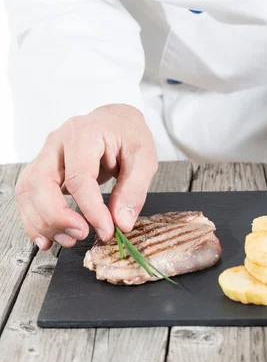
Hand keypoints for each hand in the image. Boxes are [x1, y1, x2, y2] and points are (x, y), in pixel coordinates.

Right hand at [15, 104, 156, 249]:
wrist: (115, 121)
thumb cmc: (128, 135)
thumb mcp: (144, 158)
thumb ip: (134, 190)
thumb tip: (121, 223)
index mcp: (84, 134)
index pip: (79, 178)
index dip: (91, 209)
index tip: (106, 230)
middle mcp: (57, 142)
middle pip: (40, 183)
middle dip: (57, 217)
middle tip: (81, 235)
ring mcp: (45, 155)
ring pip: (27, 192)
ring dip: (43, 223)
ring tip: (69, 240)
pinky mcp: (41, 169)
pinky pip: (28, 197)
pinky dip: (34, 220)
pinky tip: (48, 237)